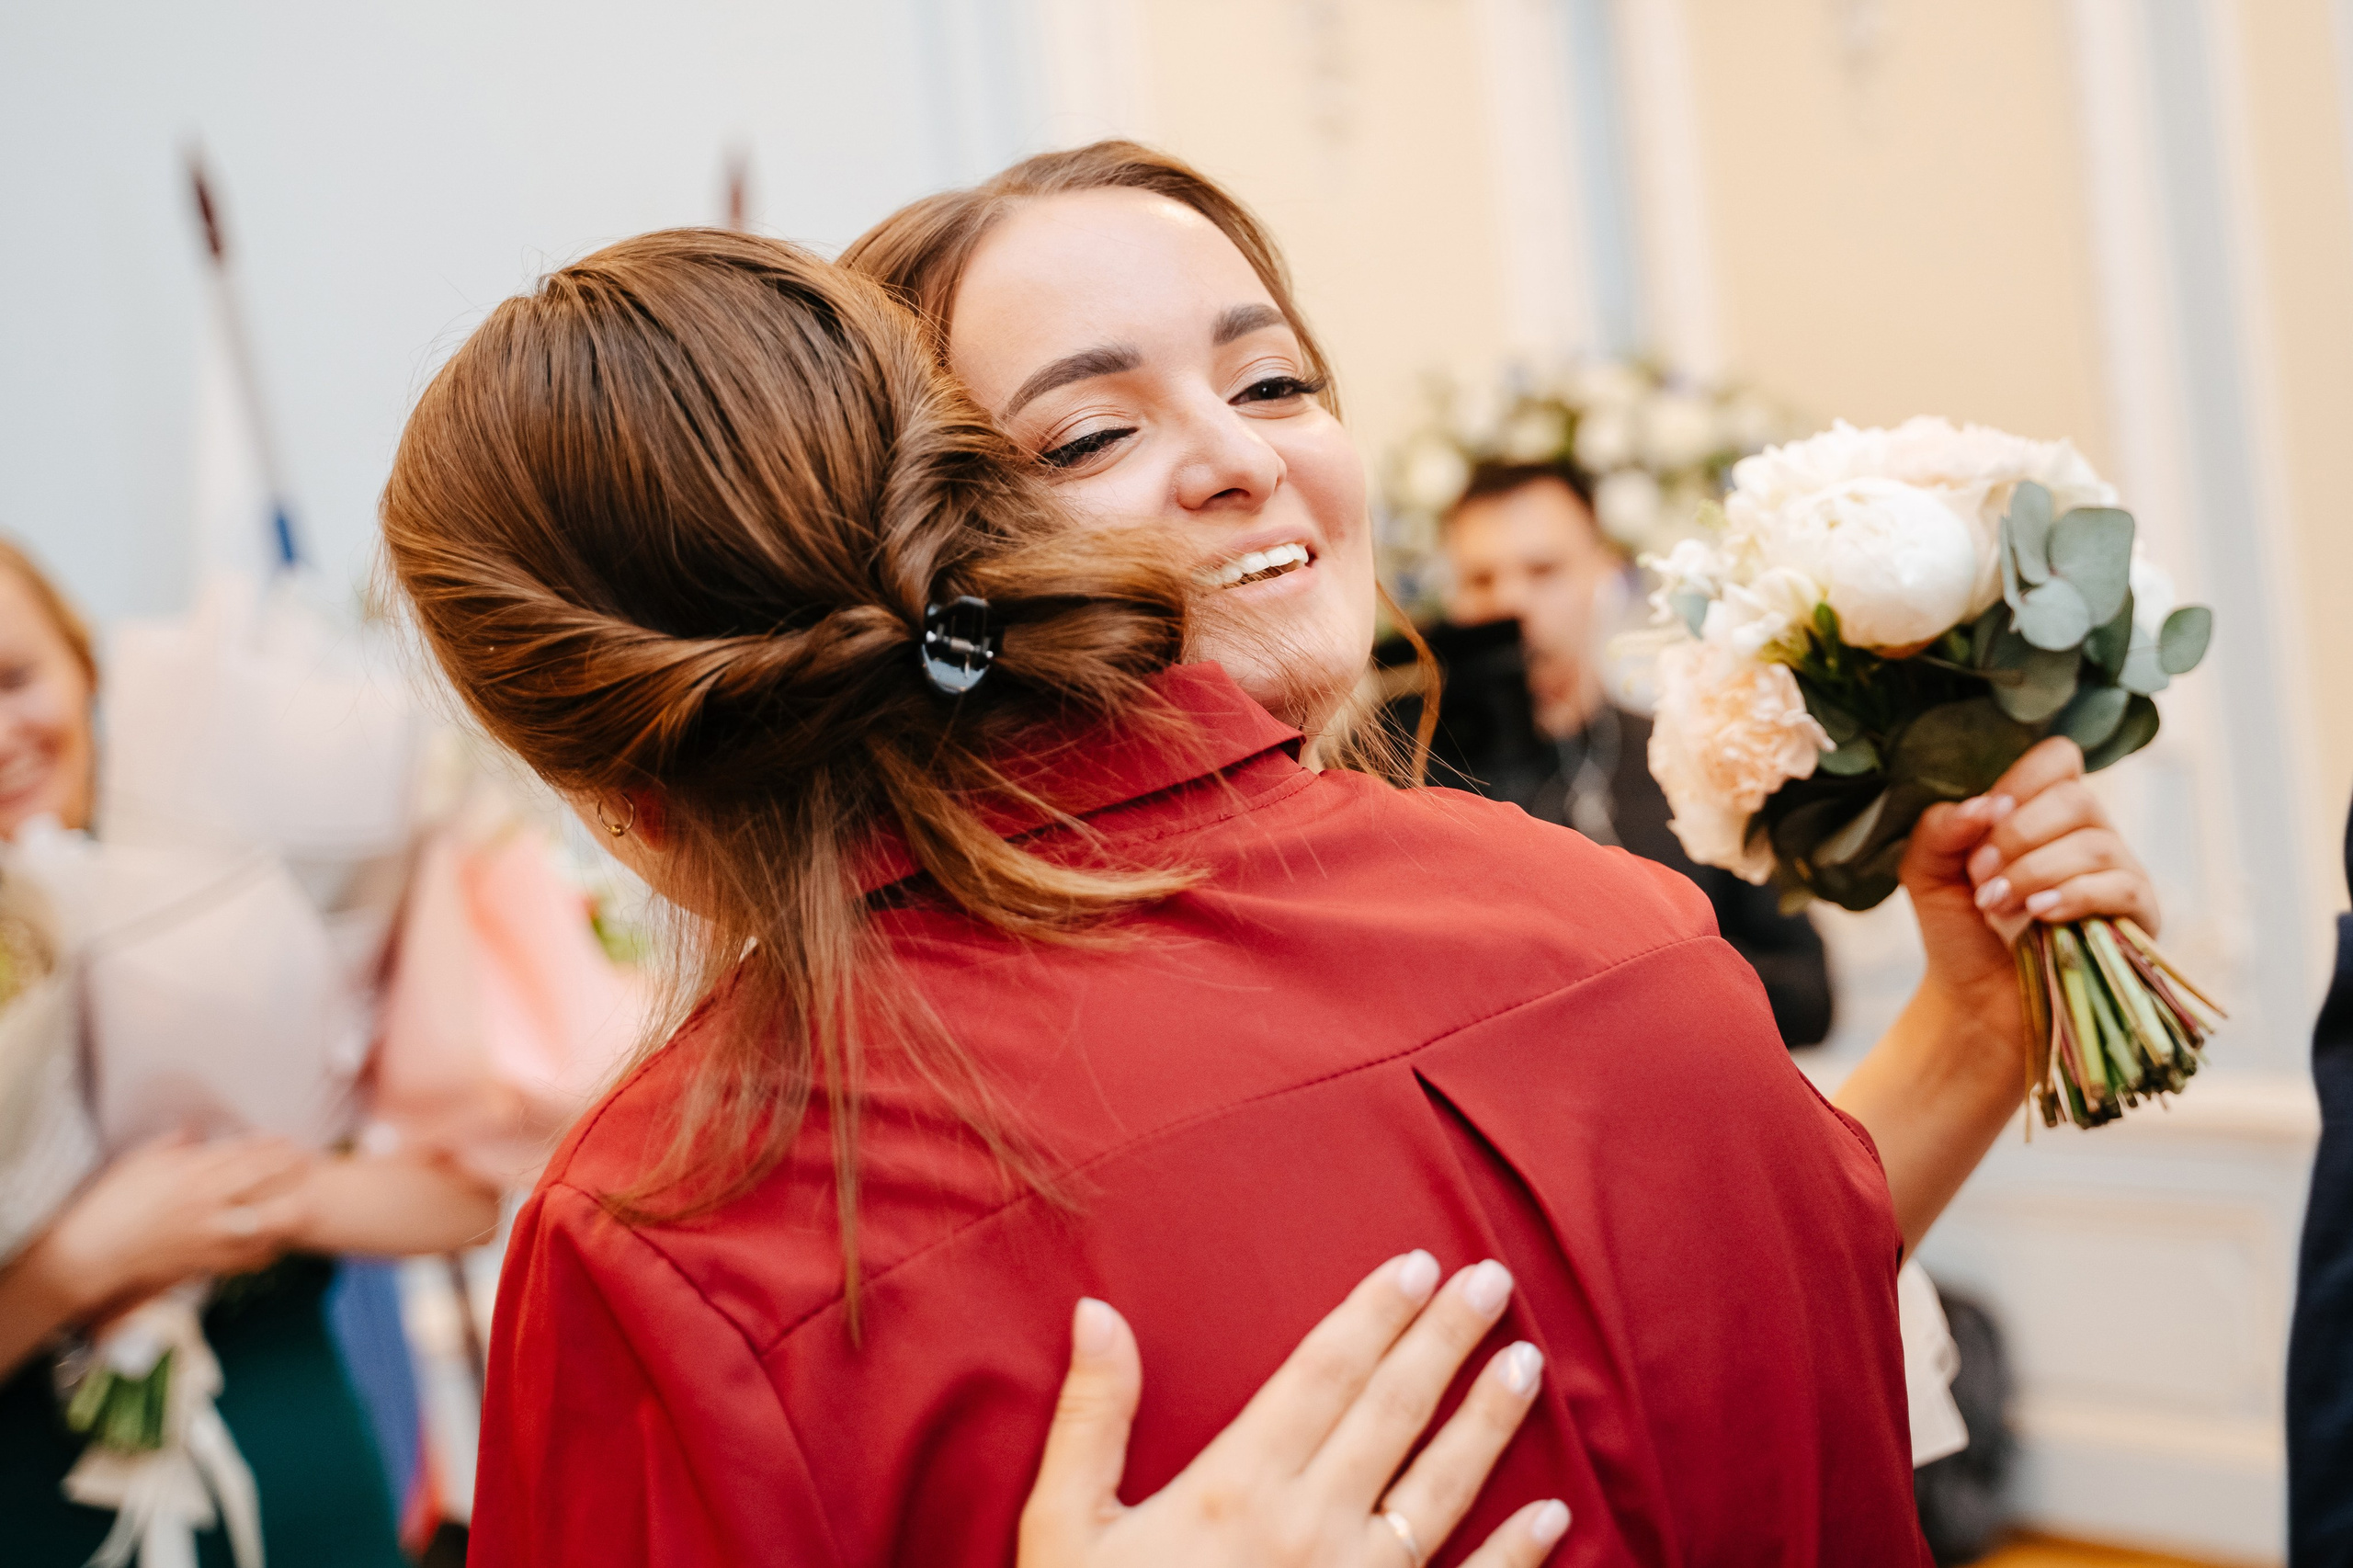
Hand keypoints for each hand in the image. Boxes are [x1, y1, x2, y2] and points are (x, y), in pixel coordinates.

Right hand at [22, 1134, 312, 1322]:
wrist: (94, 1251)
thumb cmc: (112, 1203)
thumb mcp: (139, 1163)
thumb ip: (173, 1144)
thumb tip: (195, 1129)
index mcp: (190, 1174)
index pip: (240, 1155)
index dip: (270, 1147)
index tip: (290, 1140)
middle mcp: (205, 1202)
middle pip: (259, 1181)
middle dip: (289, 1170)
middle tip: (312, 1162)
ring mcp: (208, 1233)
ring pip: (262, 1220)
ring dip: (287, 1209)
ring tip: (309, 1201)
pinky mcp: (204, 1260)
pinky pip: (245, 1256)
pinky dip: (265, 1250)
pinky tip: (281, 1243)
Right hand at [1019, 1252, 1570, 1567]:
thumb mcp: (1063, 1530)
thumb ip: (1092, 1418)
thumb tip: (1098, 1310)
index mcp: (1234, 1487)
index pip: (1323, 1373)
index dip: (1374, 1313)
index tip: (1418, 1264)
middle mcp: (1309, 1528)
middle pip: (1393, 1413)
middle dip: (1445, 1341)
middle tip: (1491, 1279)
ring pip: (1440, 1491)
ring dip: (1489, 1424)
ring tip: (1528, 1362)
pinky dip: (1517, 1557)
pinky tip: (1554, 1514)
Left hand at [1900, 736, 2158, 1048]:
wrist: (1975, 1001)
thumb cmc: (1958, 930)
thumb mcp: (1926, 873)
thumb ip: (1940, 830)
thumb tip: (1982, 805)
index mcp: (2044, 812)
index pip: (2058, 759)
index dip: (2019, 784)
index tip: (1982, 823)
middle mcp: (2089, 834)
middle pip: (2076, 798)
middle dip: (2018, 836)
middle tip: (1980, 878)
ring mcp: (2119, 874)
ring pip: (2096, 844)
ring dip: (2035, 872)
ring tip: (1995, 905)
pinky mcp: (2137, 918)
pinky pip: (2122, 887)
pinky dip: (2075, 896)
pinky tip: (2039, 915)